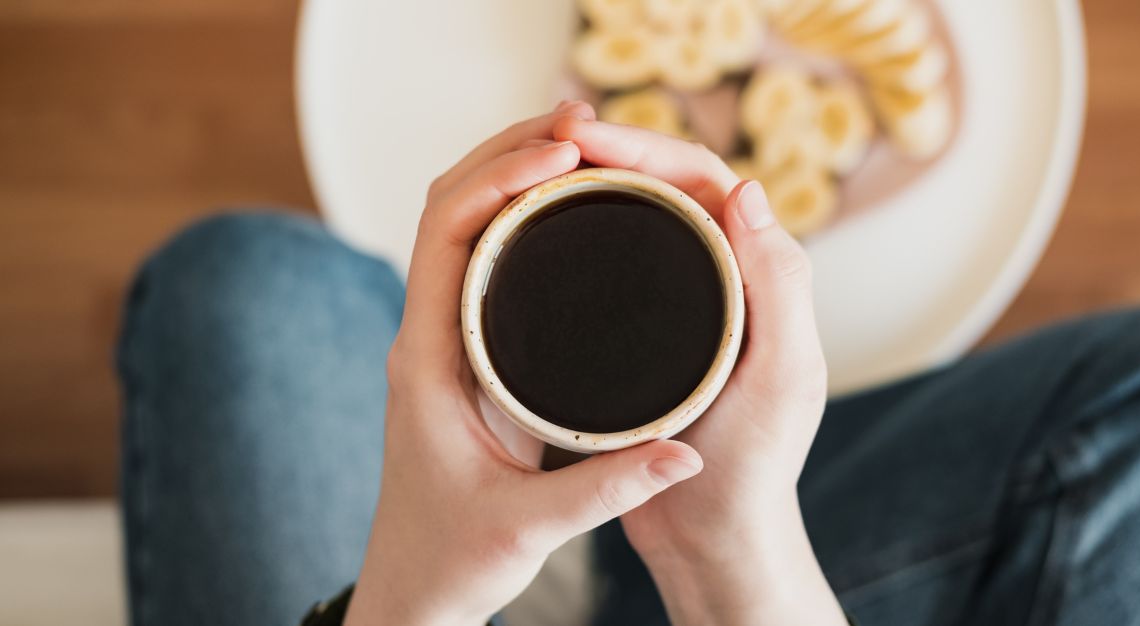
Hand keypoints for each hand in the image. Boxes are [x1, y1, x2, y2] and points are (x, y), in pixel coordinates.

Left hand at [344, 103, 705, 625]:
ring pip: (463, 225)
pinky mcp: (465, 355)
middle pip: (451, 206)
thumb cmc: (452, 559)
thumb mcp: (530, 528)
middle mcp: (427, 335)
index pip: (446, 232)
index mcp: (428, 360)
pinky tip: (567, 209)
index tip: (568, 154)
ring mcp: (442, 340)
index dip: (501, 176)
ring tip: (581, 145)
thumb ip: (608, 491)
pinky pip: (482, 259)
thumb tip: (686, 454)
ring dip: (511, 174)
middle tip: (584, 122)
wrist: (414, 590)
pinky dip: (519, 216)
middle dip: (510, 151)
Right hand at [554, 118, 846, 624]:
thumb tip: (748, 189)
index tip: (583, 138)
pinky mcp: (640, 336)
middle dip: (609, 151)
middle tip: (546, 139)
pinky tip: (533, 233)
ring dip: (588, 185)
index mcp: (762, 275)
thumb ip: (779, 287)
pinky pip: (610, 266)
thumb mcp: (779, 378)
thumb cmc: (751, 470)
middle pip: (664, 186)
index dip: (646, 148)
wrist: (710, 537)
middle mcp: (724, 278)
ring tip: (529, 170)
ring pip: (634, 219)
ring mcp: (679, 305)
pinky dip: (575, 236)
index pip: (705, 180)